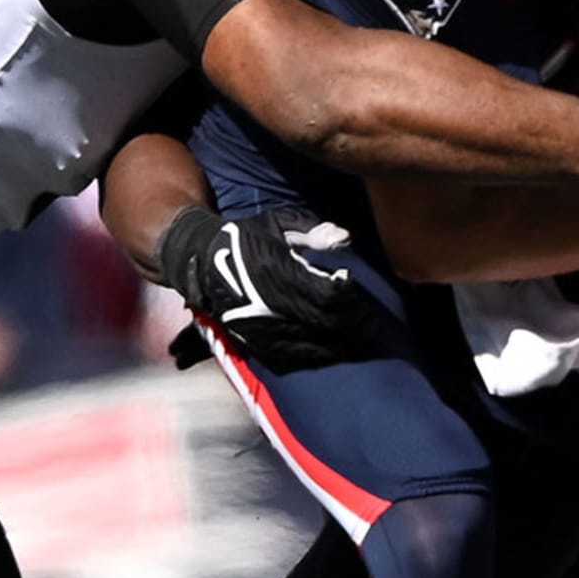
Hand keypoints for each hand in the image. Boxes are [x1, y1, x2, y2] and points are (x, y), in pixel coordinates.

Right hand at [157, 205, 383, 369]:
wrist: (203, 262)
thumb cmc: (247, 236)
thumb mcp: (278, 222)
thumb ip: (313, 230)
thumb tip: (345, 240)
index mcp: (278, 270)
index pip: (327, 293)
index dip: (350, 300)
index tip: (366, 299)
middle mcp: (270, 302)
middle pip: (323, 321)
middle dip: (352, 326)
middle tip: (376, 328)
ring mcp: (261, 325)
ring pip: (309, 343)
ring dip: (338, 344)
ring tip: (361, 343)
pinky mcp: (253, 340)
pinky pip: (290, 354)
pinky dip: (314, 355)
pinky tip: (331, 353)